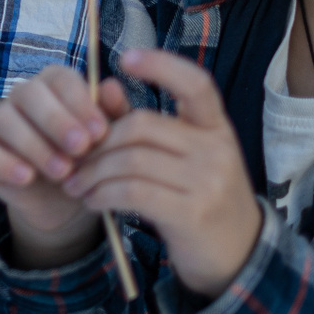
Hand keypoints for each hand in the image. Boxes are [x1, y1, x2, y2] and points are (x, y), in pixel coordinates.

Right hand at [0, 65, 116, 267]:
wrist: (66, 201)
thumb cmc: (89, 159)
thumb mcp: (109, 140)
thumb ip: (113, 114)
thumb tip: (112, 87)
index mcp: (54, 85)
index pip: (60, 78)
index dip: (79, 102)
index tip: (100, 132)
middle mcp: (22, 96)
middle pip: (29, 93)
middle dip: (57, 121)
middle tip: (81, 148)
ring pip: (5, 120)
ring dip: (35, 146)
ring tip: (63, 172)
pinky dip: (3, 162)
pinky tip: (26, 177)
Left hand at [60, 49, 260, 298]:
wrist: (239, 255)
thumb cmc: (201, 197)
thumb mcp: (184, 157)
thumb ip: (145, 126)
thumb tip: (103, 87)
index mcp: (217, 126)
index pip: (196, 84)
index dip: (160, 65)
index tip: (124, 57)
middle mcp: (216, 149)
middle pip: (141, 125)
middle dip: (98, 141)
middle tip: (74, 158)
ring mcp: (207, 181)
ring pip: (130, 160)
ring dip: (92, 172)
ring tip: (75, 184)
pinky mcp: (191, 213)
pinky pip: (131, 192)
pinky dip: (102, 194)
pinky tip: (91, 201)